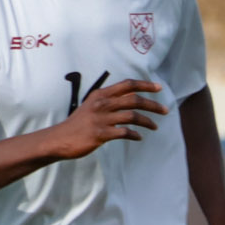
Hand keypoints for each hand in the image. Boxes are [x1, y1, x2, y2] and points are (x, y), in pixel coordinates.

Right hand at [53, 78, 167, 159]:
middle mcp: (101, 104)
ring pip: (133, 116)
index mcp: (100, 95)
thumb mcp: (91, 106)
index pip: (127, 85)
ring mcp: (101, 119)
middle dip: (153, 105)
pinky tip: (138, 137)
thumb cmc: (77, 124)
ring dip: (148, 121)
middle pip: (134, 100)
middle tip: (165, 111)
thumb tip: (130, 98)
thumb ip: (108, 101)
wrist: (59, 139)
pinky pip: (124, 132)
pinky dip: (135, 135)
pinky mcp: (100, 134)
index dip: (145, 85)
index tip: (159, 88)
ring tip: (155, 127)